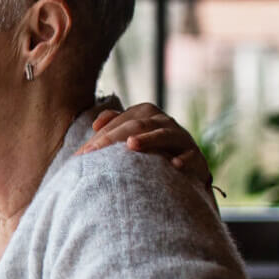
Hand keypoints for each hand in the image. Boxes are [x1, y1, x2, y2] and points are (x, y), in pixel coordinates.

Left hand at [75, 103, 212, 189]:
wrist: (188, 165)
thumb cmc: (153, 149)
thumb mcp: (134, 133)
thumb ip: (115, 125)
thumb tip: (95, 124)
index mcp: (146, 113)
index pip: (120, 122)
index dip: (101, 137)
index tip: (83, 154)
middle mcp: (163, 121)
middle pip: (136, 126)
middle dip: (113, 139)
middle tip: (94, 154)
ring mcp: (180, 137)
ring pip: (163, 135)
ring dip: (149, 139)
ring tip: (132, 145)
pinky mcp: (195, 155)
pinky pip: (190, 155)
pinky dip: (183, 159)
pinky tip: (174, 165)